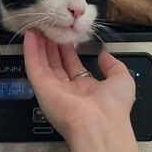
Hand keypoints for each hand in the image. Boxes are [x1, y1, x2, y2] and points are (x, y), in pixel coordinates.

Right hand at [23, 30, 135, 145]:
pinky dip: (31, 51)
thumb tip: (103, 54)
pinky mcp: (41, 88)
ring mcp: (53, 89)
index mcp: (86, 89)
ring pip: (44, 63)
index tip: (66, 35)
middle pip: (57, 63)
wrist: (99, 124)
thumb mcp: (122, 79)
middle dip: (53, 45)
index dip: (69, 50)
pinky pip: (34, 66)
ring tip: (38, 27)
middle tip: (49, 27)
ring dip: (40, 45)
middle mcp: (68, 89)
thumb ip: (112, 65)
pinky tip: (29, 36)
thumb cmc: (113, 105)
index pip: (74, 66)